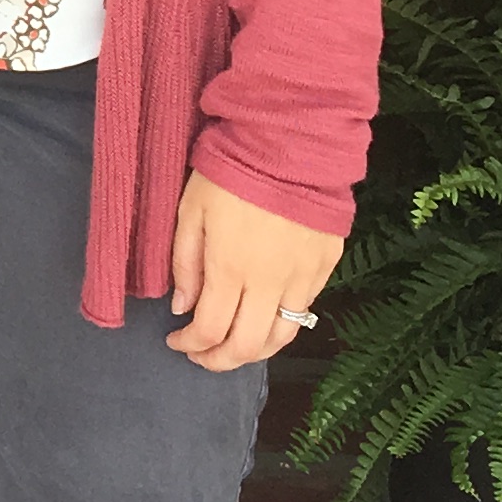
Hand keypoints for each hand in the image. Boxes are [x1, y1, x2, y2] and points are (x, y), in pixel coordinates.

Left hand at [166, 169, 338, 374]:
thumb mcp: (190, 211)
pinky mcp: (326, 265)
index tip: (176, 341)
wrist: (289, 141)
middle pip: (248, 346)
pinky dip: (282, 324)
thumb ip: (185, 264)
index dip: (190, 346)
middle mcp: (269, 282)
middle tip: (202, 355)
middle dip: (219, 360)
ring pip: (283, 337)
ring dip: (255, 351)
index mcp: (230, 268)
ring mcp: (303, 276)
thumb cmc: (230, 170)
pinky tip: (265, 316)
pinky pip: (305, 310)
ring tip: (234, 346)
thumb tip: (183, 308)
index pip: (210, 331)